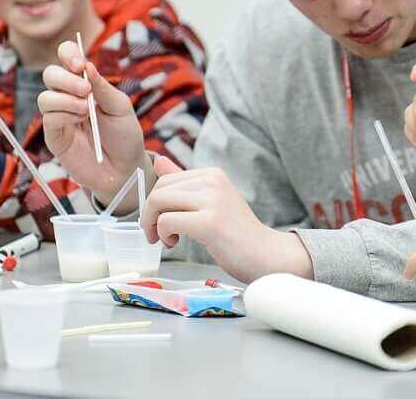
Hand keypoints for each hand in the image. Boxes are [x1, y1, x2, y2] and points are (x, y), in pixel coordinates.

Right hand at [38, 41, 145, 202]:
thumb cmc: (125, 136)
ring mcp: (59, 116)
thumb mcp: (121, 108)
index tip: (79, 63)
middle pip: (50, 74)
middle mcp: (68, 96)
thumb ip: (104, 88)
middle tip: (86, 90)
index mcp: (85, 83)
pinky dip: (64, 115)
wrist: (124, 168)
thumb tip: (88, 65)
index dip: (68, 53)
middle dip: (66, 78)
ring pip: (44, 97)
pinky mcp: (54, 135)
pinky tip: (80, 122)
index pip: (67, 57)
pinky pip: (49, 118)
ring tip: (87, 110)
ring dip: (66, 100)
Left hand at [141, 156, 312, 283]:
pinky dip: (163, 235)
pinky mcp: (209, 222)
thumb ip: (184, 182)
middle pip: (159, 189)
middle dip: (149, 214)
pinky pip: (167, 221)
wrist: (266, 255)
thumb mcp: (210, 201)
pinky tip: (174, 243)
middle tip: (157, 235)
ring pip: (158, 201)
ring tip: (166, 240)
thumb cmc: (237, 233)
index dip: (155, 203)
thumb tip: (158, 160)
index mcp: (213, 174)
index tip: (161, 222)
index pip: (166, 179)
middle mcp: (213, 181)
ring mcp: (212, 200)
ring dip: (153, 225)